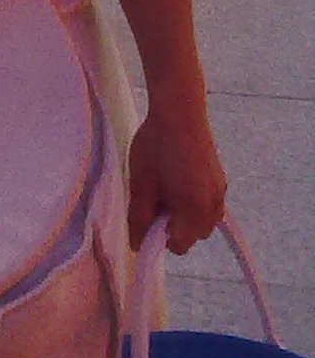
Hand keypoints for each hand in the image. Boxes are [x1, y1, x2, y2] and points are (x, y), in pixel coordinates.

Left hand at [126, 97, 226, 253]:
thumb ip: (139, 218)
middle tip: (156, 200)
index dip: (159, 237)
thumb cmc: (155, 146)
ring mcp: (220, 192)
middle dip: (174, 227)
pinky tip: (178, 180)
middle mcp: (213, 205)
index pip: (179, 246)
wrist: (180, 111)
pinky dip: (194, 203)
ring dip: (186, 215)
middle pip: (194, 235)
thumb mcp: (140, 184)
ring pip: (203, 221)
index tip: (147, 216)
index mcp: (194, 210)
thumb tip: (136, 245)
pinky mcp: (220, 180)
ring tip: (166, 189)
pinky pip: (209, 204)